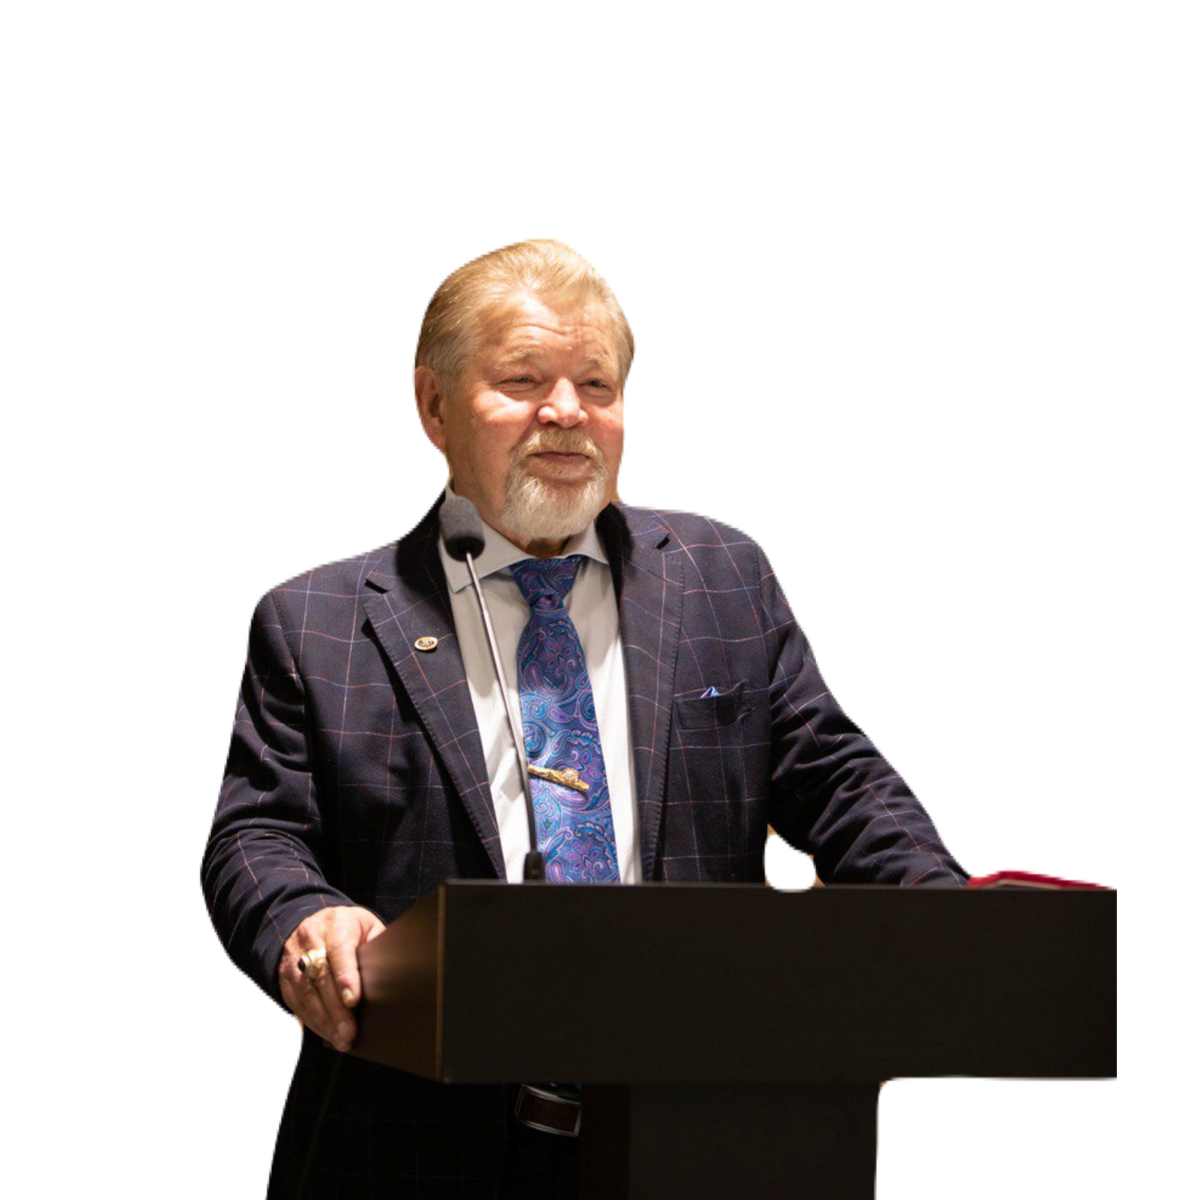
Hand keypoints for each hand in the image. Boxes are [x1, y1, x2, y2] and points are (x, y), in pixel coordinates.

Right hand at [279, 905, 384, 1052]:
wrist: (313, 921)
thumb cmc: (347, 928)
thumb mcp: (367, 925)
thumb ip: (377, 944)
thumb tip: (390, 970)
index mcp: (336, 924)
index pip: (339, 951)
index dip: (345, 977)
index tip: (353, 1001)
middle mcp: (311, 940)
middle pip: (321, 978)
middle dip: (336, 1009)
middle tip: (350, 1032)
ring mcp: (294, 959)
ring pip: (306, 993)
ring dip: (324, 1020)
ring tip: (341, 1039)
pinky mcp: (285, 977)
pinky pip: (296, 1002)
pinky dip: (312, 1021)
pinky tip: (327, 1033)